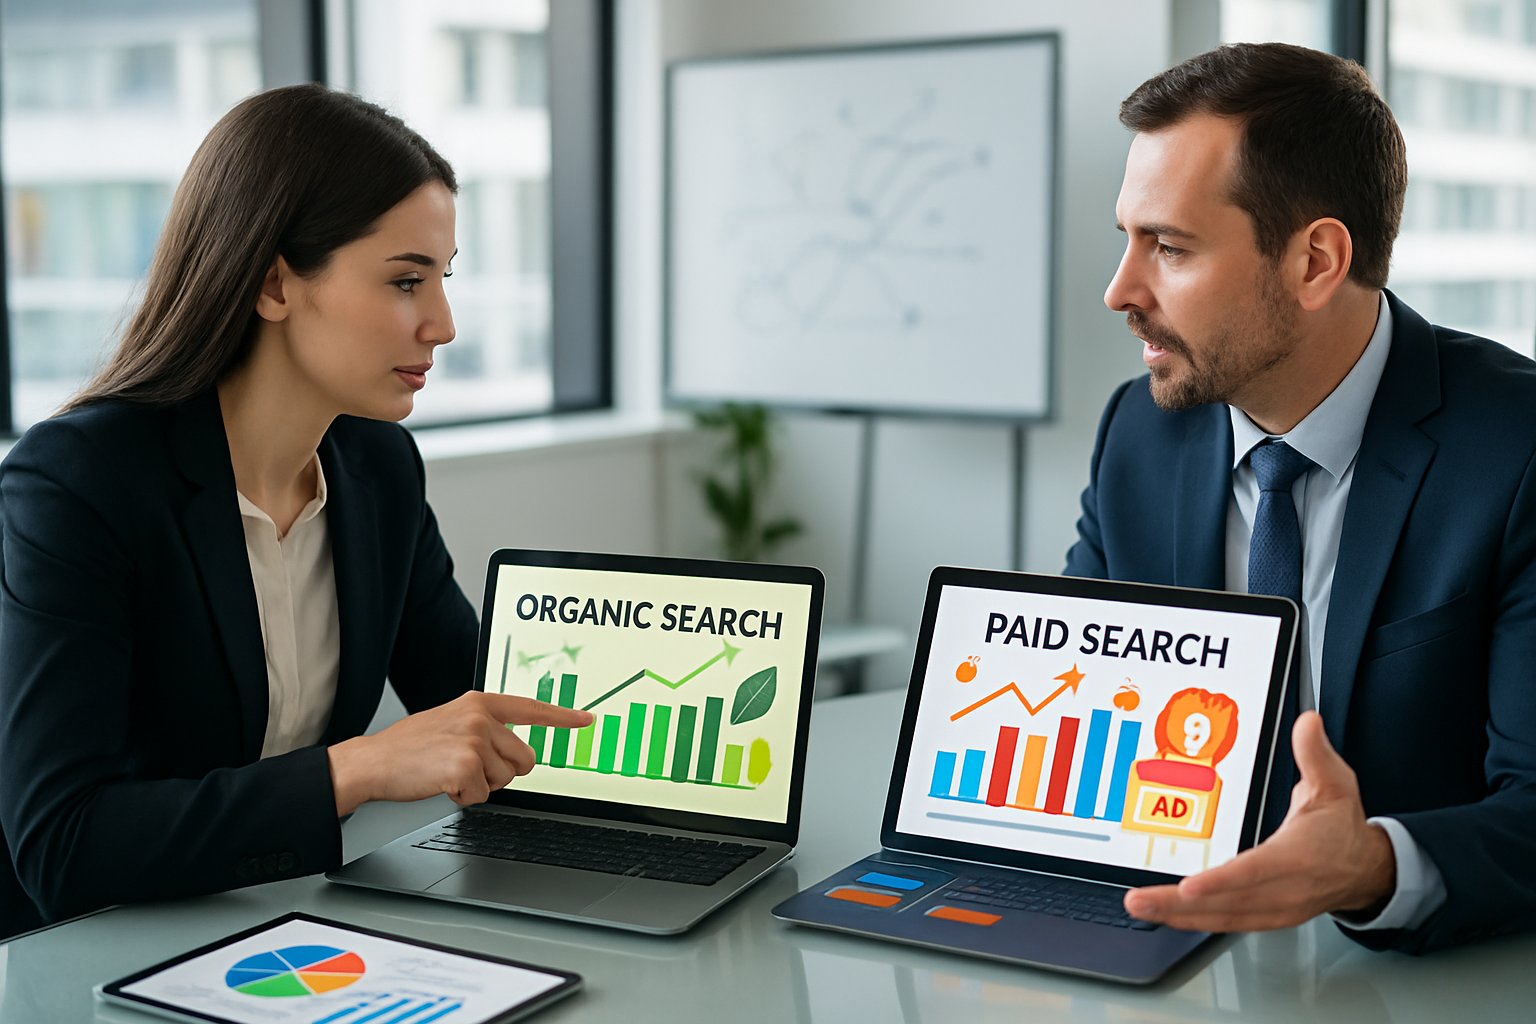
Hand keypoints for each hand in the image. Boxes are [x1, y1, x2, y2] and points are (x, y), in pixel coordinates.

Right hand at [327, 692, 592, 815]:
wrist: (372, 762)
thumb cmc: (409, 747)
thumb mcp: (450, 721)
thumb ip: (483, 726)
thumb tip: (514, 747)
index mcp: (479, 703)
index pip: (531, 708)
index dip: (562, 717)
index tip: (586, 719)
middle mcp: (480, 717)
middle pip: (524, 759)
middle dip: (501, 772)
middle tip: (468, 768)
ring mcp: (474, 740)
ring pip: (505, 779)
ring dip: (480, 785)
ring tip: (449, 772)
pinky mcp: (465, 766)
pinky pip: (483, 796)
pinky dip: (463, 797)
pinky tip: (441, 783)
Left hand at [1123, 710, 1395, 931]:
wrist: (1365, 869)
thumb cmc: (1342, 827)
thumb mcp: (1334, 784)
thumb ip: (1314, 754)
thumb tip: (1306, 722)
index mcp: (1300, 856)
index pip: (1256, 871)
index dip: (1221, 881)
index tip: (1189, 886)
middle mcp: (1285, 889)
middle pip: (1228, 901)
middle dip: (1179, 903)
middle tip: (1138, 900)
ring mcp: (1275, 908)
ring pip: (1222, 917)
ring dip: (1178, 916)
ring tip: (1141, 907)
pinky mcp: (1266, 917)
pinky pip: (1227, 922)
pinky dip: (1194, 921)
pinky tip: (1167, 916)